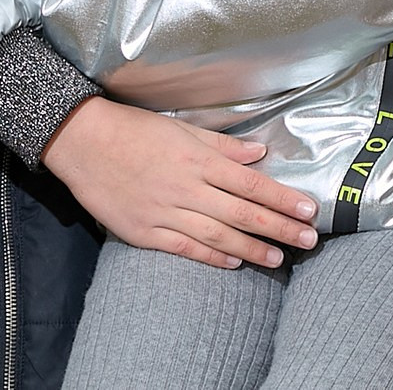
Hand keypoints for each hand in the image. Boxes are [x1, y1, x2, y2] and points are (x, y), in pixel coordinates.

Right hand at [41, 95, 318, 269]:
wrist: (83, 143)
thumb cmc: (134, 129)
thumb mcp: (182, 129)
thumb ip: (222, 145)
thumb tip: (259, 154)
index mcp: (198, 160)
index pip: (251, 183)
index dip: (283, 199)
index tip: (308, 210)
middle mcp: (187, 188)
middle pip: (242, 212)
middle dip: (279, 228)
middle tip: (309, 240)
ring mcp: (165, 213)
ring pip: (218, 235)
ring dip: (252, 248)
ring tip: (279, 259)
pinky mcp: (145, 232)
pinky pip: (185, 248)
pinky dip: (212, 256)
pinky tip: (234, 262)